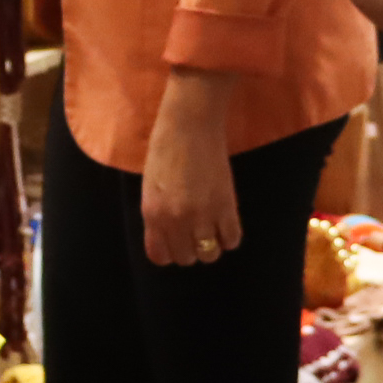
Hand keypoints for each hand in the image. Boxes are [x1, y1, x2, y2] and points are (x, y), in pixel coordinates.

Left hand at [140, 77, 241, 268]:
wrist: (190, 124)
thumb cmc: (165, 149)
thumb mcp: (150, 186)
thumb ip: (157, 214)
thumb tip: (168, 236)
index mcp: (152, 213)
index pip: (160, 256)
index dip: (169, 252)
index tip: (176, 242)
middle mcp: (175, 219)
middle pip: (186, 258)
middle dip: (190, 249)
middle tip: (195, 231)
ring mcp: (202, 214)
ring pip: (210, 254)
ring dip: (211, 245)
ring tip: (211, 228)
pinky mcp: (226, 205)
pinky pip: (232, 240)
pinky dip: (230, 237)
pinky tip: (225, 223)